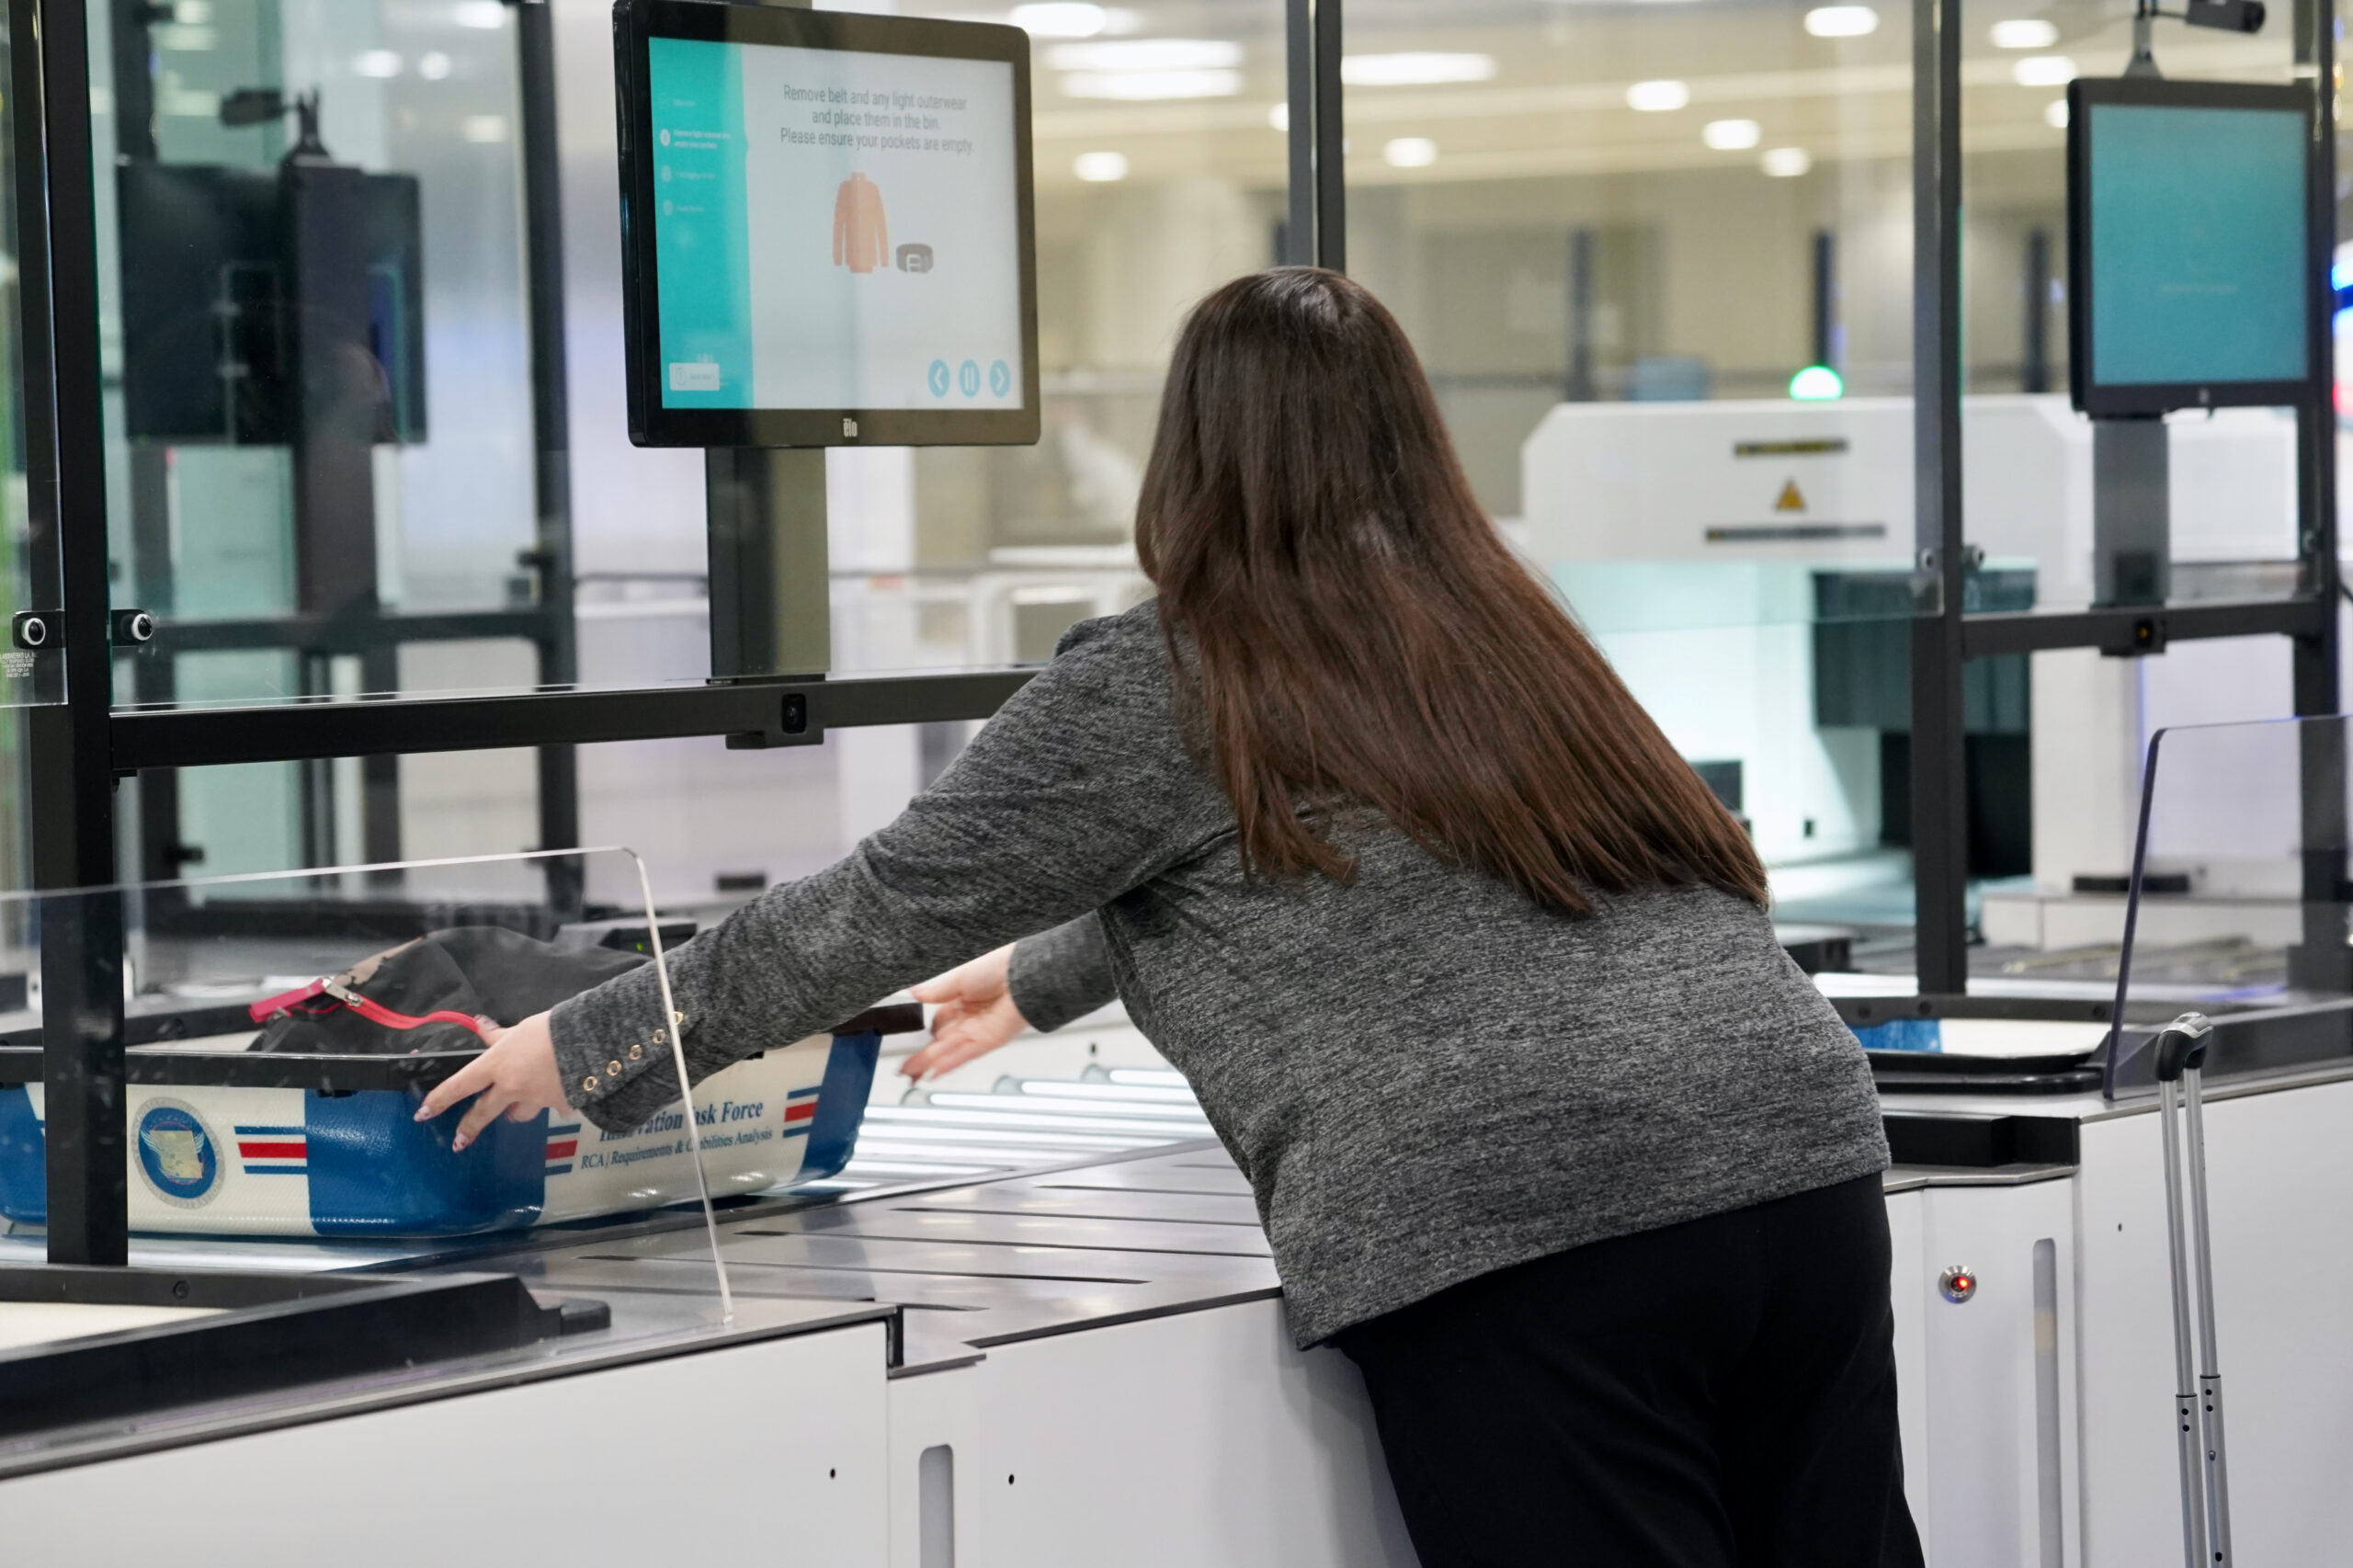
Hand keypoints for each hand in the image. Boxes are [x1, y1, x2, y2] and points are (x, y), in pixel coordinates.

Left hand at [413, 1010, 572, 1151]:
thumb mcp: (521, 1028)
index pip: (459, 1086)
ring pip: (519, 1113)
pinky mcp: (560, 1106)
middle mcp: (510, 1088)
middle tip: (460, 1141)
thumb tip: (479, 1024)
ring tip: (518, 1109)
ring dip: (516, 1111)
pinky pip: (557, 1108)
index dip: (439, 1100)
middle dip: (469, 1128)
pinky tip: (567, 1097)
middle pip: (483, 1112)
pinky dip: (559, 1104)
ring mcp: (535, 1100)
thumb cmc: (552, 1030)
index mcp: (497, 1066)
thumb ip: (500, 1034)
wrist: (590, 1044)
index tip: (423, 1114)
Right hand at [904, 944, 1028, 1082]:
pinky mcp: (989, 1040)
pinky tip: (933, 1071)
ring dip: (929, 1063)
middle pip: (941, 1041)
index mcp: (963, 999)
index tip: (908, 1041)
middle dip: (922, 1054)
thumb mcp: (958, 976)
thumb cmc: (1000, 967)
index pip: (939, 1020)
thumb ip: (936, 990)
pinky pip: (964, 1055)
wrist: (1023, 974)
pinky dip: (948, 1064)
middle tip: (904, 1066)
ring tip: (911, 1073)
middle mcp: (970, 1017)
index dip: (923, 1031)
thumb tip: (914, 993)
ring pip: (949, 1051)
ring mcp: (979, 1030)